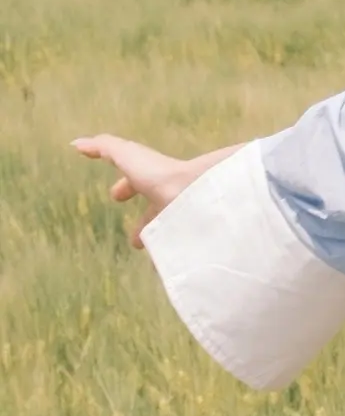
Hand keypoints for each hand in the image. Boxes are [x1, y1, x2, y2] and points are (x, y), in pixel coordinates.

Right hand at [71, 132, 237, 248]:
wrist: (197, 192)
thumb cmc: (160, 173)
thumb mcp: (127, 157)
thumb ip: (104, 148)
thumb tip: (77, 143)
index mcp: (156, 180)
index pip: (140, 184)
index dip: (126, 188)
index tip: (115, 197)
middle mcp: (172, 197)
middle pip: (157, 212)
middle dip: (144, 225)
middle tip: (135, 242)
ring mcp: (184, 218)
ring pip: (170, 234)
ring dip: (159, 245)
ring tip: (151, 262)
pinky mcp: (193, 238)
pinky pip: (182, 252)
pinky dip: (174, 260)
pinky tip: (170, 272)